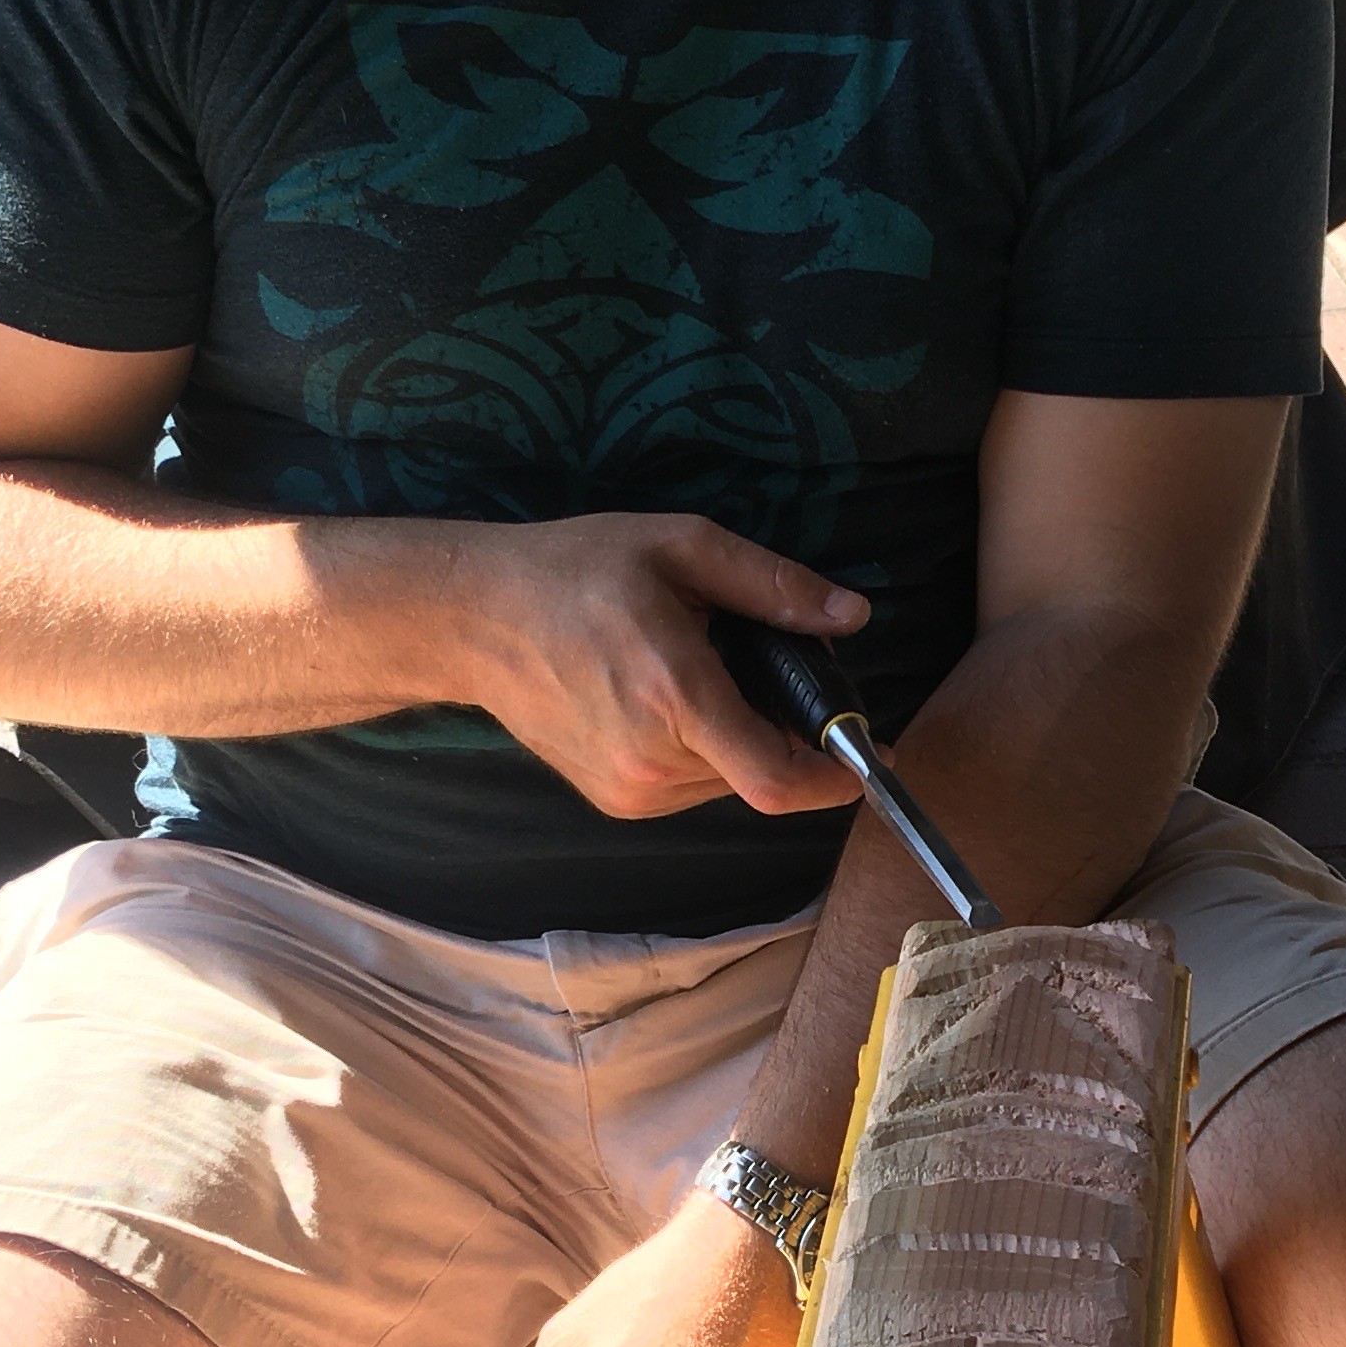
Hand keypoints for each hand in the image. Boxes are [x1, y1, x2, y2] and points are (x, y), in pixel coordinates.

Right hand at [456, 516, 870, 822]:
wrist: (473, 617)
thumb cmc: (576, 571)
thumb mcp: (681, 547)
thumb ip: (772, 585)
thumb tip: (852, 616)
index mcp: (675, 697)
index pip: (779, 778)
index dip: (837, 778)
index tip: (872, 753)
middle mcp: (653, 761)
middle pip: (762, 771)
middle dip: (783, 727)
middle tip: (757, 663)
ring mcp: (628, 789)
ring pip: (728, 779)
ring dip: (739, 736)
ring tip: (696, 669)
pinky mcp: (612, 800)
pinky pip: (691, 784)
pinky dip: (702, 748)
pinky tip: (663, 697)